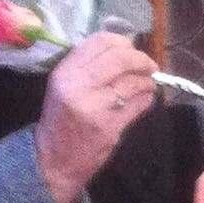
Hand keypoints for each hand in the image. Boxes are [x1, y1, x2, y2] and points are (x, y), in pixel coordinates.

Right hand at [36, 32, 158, 202]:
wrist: (53, 160)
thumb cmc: (60, 120)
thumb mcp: (63, 86)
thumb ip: (87, 66)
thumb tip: (124, 50)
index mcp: (65, 72)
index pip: (100, 42)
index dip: (122, 42)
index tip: (131, 50)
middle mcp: (79, 86)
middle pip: (121, 58)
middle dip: (141, 59)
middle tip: (150, 66)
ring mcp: (95, 107)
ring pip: (133, 82)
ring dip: (147, 81)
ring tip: (147, 84)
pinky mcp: (110, 127)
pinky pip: (138, 104)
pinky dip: (147, 98)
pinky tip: (145, 99)